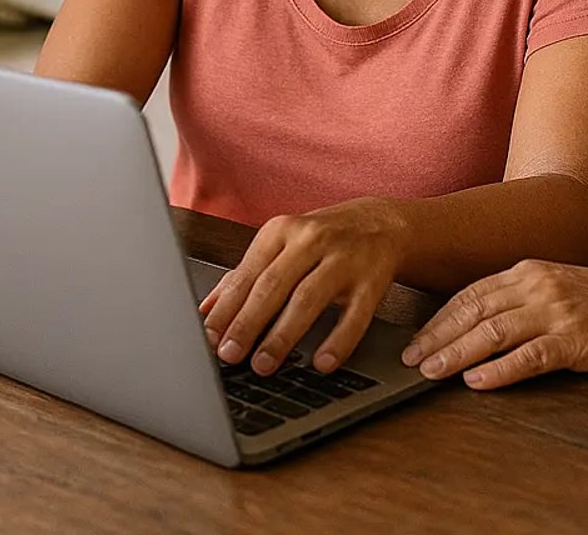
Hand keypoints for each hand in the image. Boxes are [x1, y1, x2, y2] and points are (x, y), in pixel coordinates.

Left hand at [200, 198, 409, 375]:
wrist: (381, 222)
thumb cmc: (322, 240)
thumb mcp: (281, 247)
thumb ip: (244, 276)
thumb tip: (206, 310)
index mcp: (281, 231)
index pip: (247, 274)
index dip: (226, 308)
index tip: (209, 338)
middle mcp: (311, 240)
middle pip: (273, 285)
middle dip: (248, 323)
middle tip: (229, 355)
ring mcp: (344, 258)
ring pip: (308, 298)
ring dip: (283, 335)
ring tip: (263, 364)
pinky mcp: (373, 279)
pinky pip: (355, 315)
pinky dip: (338, 340)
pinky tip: (322, 363)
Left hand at [401, 260, 587, 389]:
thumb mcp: (557, 286)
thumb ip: (520, 298)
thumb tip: (479, 322)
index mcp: (528, 272)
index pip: (470, 294)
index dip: (439, 318)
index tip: (416, 339)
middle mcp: (536, 287)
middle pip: (473, 312)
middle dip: (436, 337)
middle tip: (410, 359)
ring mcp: (556, 313)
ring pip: (493, 333)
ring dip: (456, 354)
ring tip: (431, 372)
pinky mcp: (575, 341)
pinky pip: (529, 357)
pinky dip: (498, 370)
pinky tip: (477, 382)